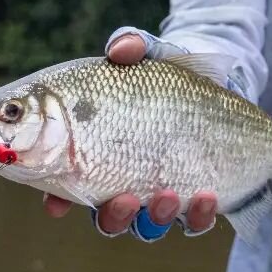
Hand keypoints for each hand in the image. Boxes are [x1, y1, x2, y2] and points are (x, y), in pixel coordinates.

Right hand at [41, 29, 218, 238]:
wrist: (216, 86)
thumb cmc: (166, 73)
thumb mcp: (148, 53)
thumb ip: (130, 46)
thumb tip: (120, 49)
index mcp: (95, 151)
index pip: (64, 182)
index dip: (56, 197)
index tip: (55, 204)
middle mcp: (123, 181)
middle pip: (106, 217)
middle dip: (111, 215)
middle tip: (120, 198)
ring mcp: (159, 194)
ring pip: (147, 226)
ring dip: (154, 217)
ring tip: (166, 194)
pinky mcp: (196, 200)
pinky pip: (194, 222)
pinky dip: (198, 214)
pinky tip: (207, 195)